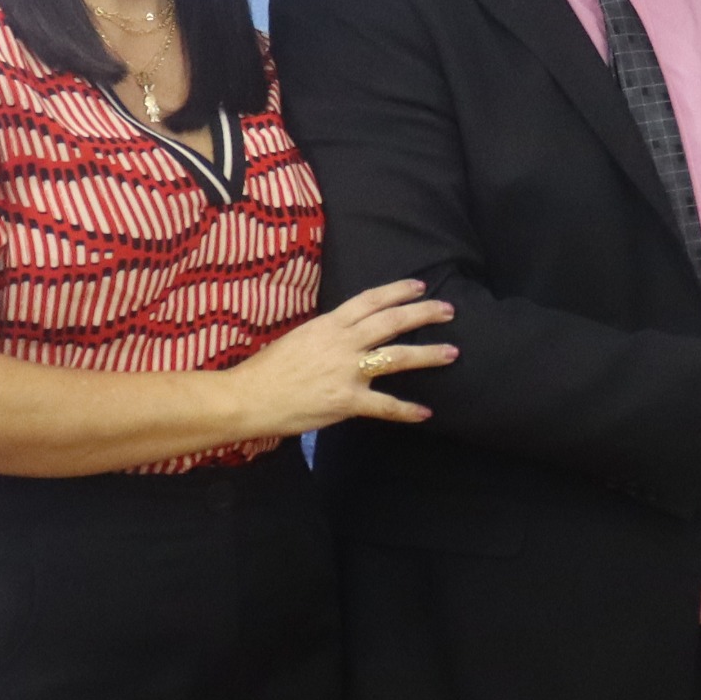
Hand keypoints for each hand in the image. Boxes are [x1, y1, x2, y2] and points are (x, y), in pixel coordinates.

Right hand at [229, 282, 457, 435]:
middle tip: (449, 310)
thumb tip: (346, 333)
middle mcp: (343, 342)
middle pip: (392, 321)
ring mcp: (347, 371)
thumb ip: (327, 335)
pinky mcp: (347, 400)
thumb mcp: (300, 338)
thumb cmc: (268, 369)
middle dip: (424, 313)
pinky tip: (425, 413)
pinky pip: (385, 405)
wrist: (248, 396)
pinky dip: (407, 410)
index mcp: (329, 324)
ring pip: (397, 356)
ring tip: (452, 352)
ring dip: (428, 354)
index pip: (370, 300)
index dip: (397, 291)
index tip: (419, 286)